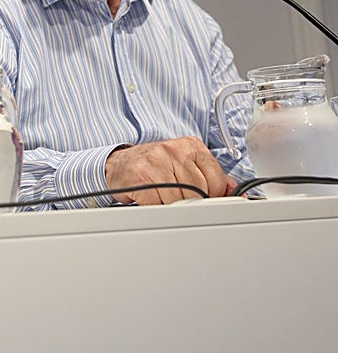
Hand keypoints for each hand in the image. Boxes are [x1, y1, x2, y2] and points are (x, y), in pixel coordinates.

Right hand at [105, 138, 235, 204]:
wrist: (118, 163)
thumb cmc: (154, 167)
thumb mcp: (185, 165)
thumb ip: (210, 176)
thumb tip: (234, 190)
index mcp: (191, 146)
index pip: (217, 181)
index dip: (211, 196)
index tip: (201, 199)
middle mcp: (173, 149)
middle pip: (199, 193)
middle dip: (190, 202)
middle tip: (177, 198)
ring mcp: (156, 161)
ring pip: (180, 200)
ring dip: (171, 206)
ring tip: (162, 196)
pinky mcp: (140, 175)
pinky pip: (159, 204)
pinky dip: (155, 207)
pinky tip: (150, 197)